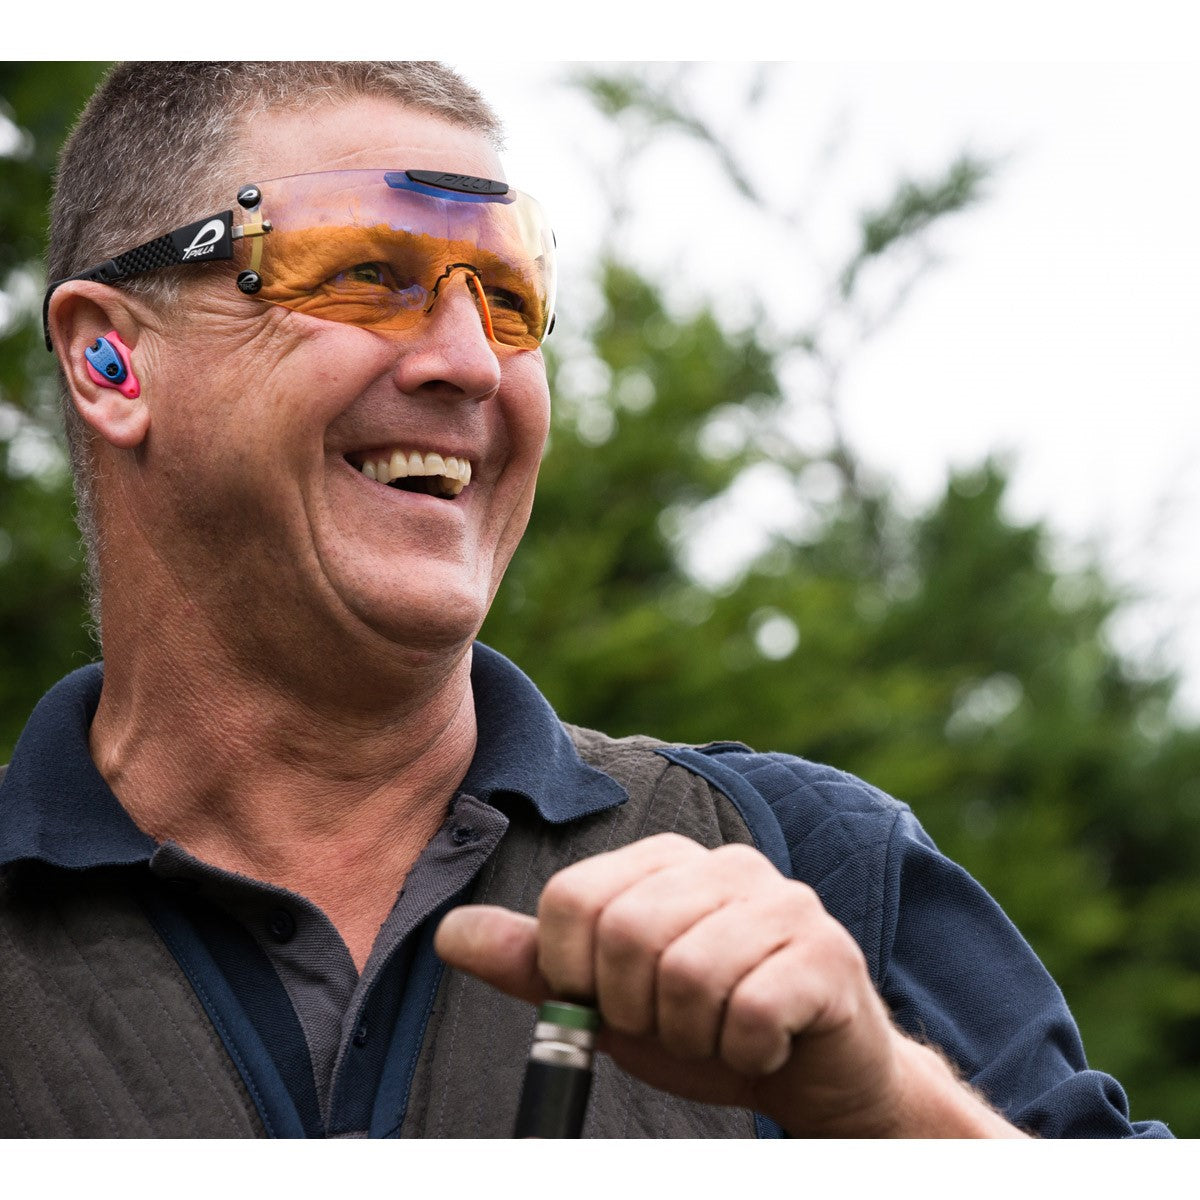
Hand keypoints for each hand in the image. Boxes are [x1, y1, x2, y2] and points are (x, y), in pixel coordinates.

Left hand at [435, 832, 1020, 1136]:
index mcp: (663, 860)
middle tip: (670, 1022)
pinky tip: (759, 1043)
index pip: (571, 898)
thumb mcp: (609, 998)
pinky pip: (752, 1010)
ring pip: (688, 974)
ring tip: (716, 1030)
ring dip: (692, 1035)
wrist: (814, 1068)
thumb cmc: (703, 1025)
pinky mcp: (825, 952)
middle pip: (627, 933)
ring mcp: (781, 901)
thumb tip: (448, 933)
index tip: (610, 1000)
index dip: (573, 971)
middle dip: (635, 1009)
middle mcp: (723, 864)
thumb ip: (535, 964)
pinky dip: (742, 1050)